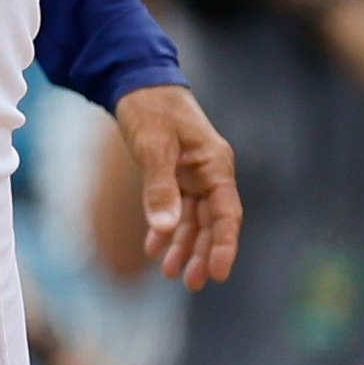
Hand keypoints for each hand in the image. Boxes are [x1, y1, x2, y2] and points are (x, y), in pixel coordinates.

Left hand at [113, 82, 241, 288]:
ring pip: (194, 219)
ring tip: (171, 274)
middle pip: (212, 222)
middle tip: (191, 283)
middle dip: (202, 253)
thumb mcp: (153, 146)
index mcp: (215, 164)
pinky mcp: (175, 174)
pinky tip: (153, 250)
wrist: (136, 81)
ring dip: (184, 246)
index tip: (218, 273)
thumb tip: (164, 228)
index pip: (227, 213)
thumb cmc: (150, 107)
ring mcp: (192, 174)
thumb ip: (159, 187)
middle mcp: (209, 172)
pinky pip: (175, 209)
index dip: (224, 245)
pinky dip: (165, 229)